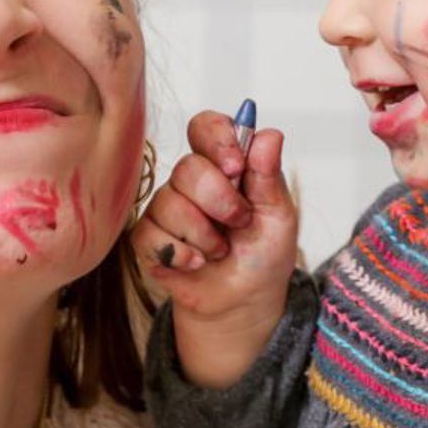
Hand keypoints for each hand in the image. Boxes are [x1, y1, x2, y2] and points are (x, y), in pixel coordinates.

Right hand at [131, 110, 300, 386]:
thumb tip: (269, 135)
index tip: (236, 166)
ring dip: (205, 236)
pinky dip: (182, 255)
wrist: (244, 300)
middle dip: (219, 201)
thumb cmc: (263, 254)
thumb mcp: (278, 216)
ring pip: (169, 203)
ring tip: (220, 251)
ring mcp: (166, 207)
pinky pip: (151, 235)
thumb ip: (269, 177)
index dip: (216, 140)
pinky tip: (197, 263)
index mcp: (223, 165)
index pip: (205, 127)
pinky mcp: (148, 238)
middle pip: (187, 168)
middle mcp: (191, 181)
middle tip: (239, 222)